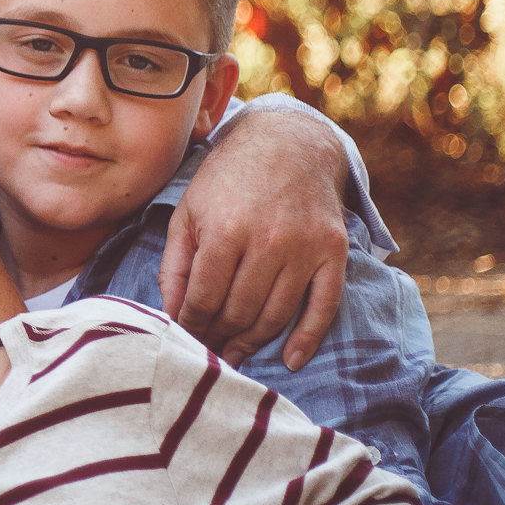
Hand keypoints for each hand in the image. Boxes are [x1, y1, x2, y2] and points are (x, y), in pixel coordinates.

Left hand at [160, 111, 348, 368]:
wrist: (288, 143)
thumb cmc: (227, 179)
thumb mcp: (187, 212)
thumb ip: (174, 266)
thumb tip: (169, 316)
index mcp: (225, 230)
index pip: (204, 300)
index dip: (192, 327)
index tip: (184, 341)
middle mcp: (268, 241)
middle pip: (239, 313)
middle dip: (219, 339)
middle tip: (208, 352)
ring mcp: (305, 248)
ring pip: (276, 316)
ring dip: (253, 343)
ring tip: (234, 355)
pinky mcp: (334, 251)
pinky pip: (325, 306)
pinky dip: (308, 339)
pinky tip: (291, 361)